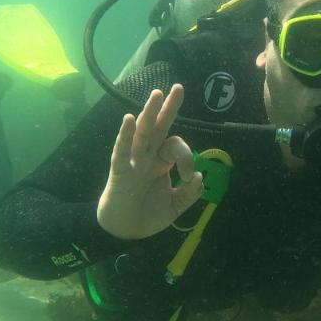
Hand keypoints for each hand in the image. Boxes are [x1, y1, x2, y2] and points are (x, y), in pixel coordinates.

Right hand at [96, 84, 203, 239]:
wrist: (125, 233)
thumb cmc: (147, 215)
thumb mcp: (175, 206)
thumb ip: (189, 193)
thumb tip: (200, 176)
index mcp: (161, 162)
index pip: (177, 148)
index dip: (188, 158)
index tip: (189, 177)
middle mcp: (148, 157)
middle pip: (159, 128)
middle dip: (169, 108)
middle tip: (178, 88)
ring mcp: (133, 161)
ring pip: (142, 133)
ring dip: (149, 113)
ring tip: (157, 94)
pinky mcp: (120, 171)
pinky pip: (121, 150)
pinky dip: (124, 135)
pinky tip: (128, 119)